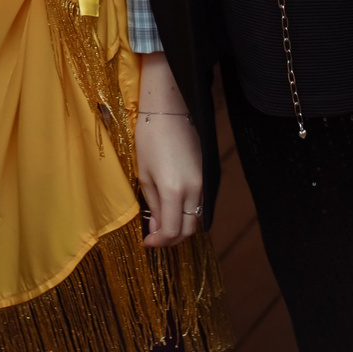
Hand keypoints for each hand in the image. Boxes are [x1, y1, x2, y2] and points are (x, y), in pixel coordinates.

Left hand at [132, 52, 201, 246]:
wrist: (170, 109)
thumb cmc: (149, 138)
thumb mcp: (145, 175)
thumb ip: (153, 204)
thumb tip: (156, 228)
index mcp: (175, 191)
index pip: (171, 231)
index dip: (159, 242)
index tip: (146, 242)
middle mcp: (195, 190)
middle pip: (188, 229)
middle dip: (171, 238)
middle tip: (154, 236)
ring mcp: (204, 182)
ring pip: (195, 216)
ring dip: (180, 225)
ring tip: (160, 221)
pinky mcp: (207, 175)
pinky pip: (199, 202)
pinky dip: (187, 211)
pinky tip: (172, 206)